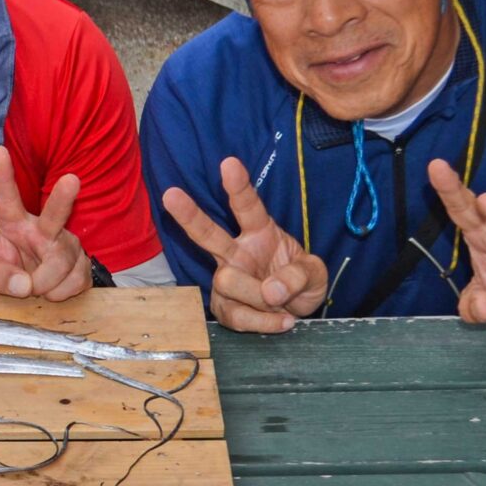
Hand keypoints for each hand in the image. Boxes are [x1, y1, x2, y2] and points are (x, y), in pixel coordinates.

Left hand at [0, 147, 89, 299]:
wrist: (32, 294)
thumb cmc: (6, 275)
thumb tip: (24, 285)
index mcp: (14, 223)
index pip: (6, 198)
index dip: (2, 176)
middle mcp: (43, 228)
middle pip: (55, 213)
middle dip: (63, 197)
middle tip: (71, 180)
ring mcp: (67, 243)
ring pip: (61, 263)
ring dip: (46, 284)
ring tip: (36, 288)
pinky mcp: (83, 263)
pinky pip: (75, 281)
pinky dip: (60, 294)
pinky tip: (53, 290)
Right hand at [159, 156, 328, 332]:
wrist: (295, 312)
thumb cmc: (300, 283)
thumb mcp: (315, 274)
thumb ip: (300, 275)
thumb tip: (271, 290)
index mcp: (260, 232)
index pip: (248, 207)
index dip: (238, 186)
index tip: (229, 163)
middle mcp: (236, 252)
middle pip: (208, 233)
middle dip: (188, 215)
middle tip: (170, 195)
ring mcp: (226, 279)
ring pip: (228, 282)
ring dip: (260, 297)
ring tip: (283, 304)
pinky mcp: (224, 307)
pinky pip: (237, 315)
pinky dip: (264, 321)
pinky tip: (283, 320)